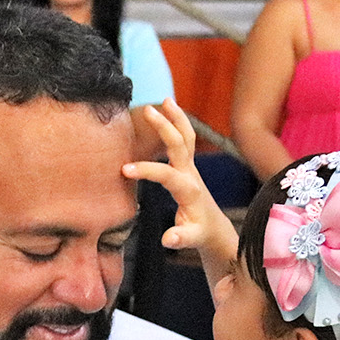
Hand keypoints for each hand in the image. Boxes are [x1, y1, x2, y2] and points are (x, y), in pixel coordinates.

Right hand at [122, 99, 238, 267]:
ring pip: (186, 136)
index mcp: (189, 190)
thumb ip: (180, 238)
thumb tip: (168, 239)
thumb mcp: (190, 239)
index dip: (147, 170)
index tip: (124, 170)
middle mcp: (191, 174)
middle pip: (180, 144)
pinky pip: (184, 139)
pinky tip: (168, 111)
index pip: (167, 174)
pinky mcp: (188, 165)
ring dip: (177, 117)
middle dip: (165, 127)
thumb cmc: (199, 233)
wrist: (214, 228)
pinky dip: (177, 123)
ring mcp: (190, 167)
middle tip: (148, 110)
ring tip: (165, 99)